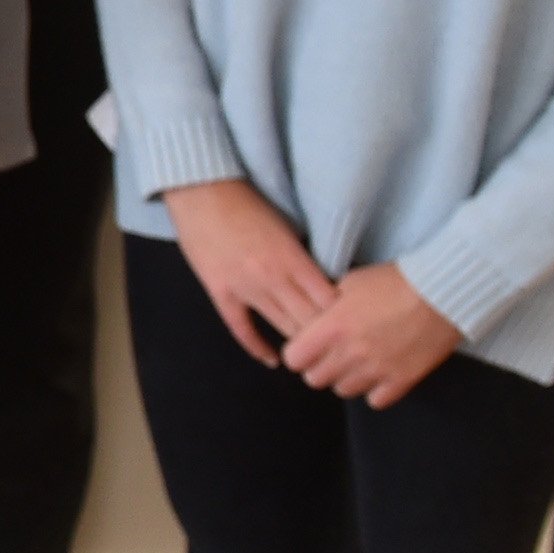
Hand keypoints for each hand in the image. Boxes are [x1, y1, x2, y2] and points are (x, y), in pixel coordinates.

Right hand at [160, 179, 338, 364]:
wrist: (201, 191)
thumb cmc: (247, 202)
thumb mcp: (286, 226)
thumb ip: (303, 256)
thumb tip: (324, 280)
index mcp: (292, 258)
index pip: (327, 301)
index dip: (343, 316)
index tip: (352, 322)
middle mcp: (273, 278)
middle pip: (309, 319)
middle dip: (327, 334)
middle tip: (340, 344)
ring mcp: (244, 289)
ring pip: (282, 327)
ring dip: (300, 342)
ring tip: (316, 354)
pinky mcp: (221, 293)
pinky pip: (242, 329)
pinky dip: (258, 347)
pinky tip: (274, 360)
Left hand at [278, 263, 464, 408]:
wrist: (441, 291)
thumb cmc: (394, 281)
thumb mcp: (350, 282)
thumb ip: (327, 305)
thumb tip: (316, 318)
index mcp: (332, 327)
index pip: (294, 359)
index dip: (298, 353)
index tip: (307, 347)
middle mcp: (350, 353)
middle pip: (315, 379)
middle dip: (319, 366)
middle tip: (332, 354)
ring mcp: (376, 370)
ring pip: (343, 390)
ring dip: (346, 378)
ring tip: (358, 361)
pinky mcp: (402, 380)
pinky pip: (376, 400)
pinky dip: (375, 390)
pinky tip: (380, 373)